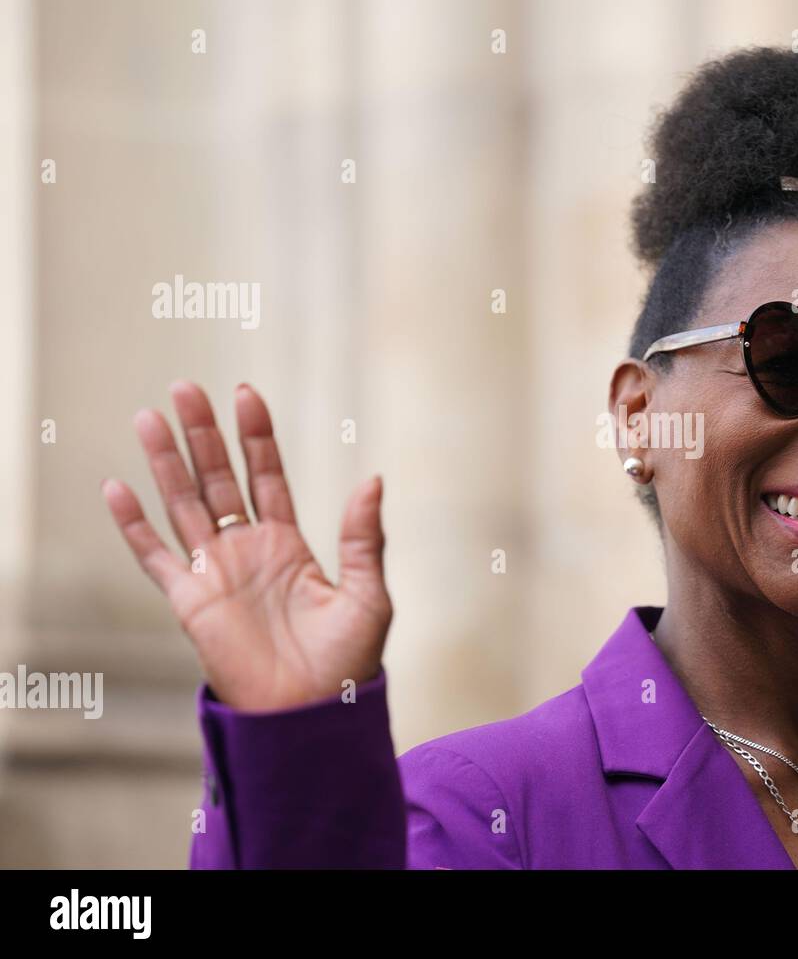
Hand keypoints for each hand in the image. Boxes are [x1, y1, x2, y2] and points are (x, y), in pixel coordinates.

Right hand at [101, 381, 392, 711]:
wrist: (311, 717)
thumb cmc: (347, 663)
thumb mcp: (368, 594)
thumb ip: (365, 538)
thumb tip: (374, 478)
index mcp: (289, 544)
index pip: (267, 476)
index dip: (255, 436)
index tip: (245, 394)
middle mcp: (247, 550)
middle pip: (218, 479)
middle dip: (202, 435)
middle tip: (185, 388)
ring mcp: (215, 573)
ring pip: (183, 505)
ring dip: (165, 463)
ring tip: (148, 417)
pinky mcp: (189, 603)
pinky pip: (154, 558)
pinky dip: (133, 526)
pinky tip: (117, 488)